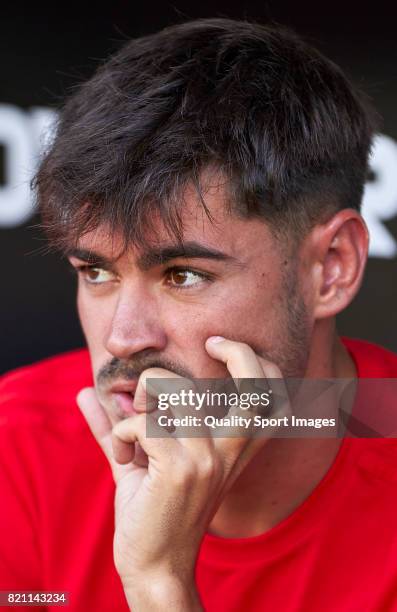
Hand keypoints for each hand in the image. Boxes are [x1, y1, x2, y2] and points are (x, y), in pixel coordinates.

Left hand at [77, 337, 284, 610]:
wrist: (154, 567)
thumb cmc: (152, 510)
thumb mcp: (144, 460)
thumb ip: (120, 423)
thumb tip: (84, 391)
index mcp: (236, 447)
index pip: (274, 392)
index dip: (258, 360)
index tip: (218, 347)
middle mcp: (231, 450)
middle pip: (255, 381)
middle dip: (232, 350)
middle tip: (204, 351)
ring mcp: (209, 458)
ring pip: (178, 390)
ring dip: (145, 399)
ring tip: (135, 429)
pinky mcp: (181, 469)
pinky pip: (146, 422)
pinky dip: (123, 431)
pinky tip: (125, 454)